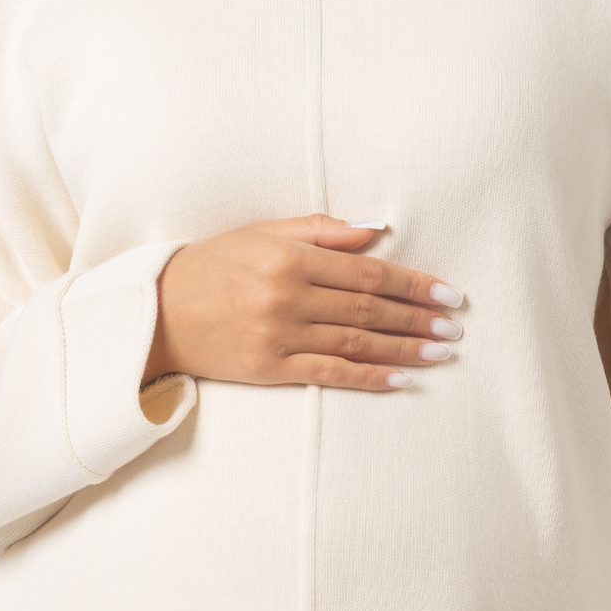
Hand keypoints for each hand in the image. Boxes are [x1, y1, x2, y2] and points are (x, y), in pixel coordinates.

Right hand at [142, 214, 463, 389]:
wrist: (155, 313)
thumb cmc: (213, 266)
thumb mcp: (261, 232)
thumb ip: (320, 230)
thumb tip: (376, 231)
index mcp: (289, 257)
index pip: (367, 273)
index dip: (413, 284)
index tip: (448, 294)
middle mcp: (286, 296)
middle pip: (368, 310)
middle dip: (417, 319)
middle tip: (454, 327)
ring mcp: (278, 336)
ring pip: (356, 344)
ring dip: (405, 350)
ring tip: (441, 353)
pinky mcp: (269, 370)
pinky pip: (329, 376)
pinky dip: (369, 378)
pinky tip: (402, 380)